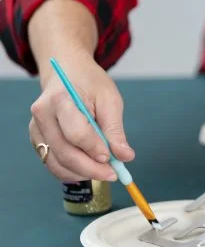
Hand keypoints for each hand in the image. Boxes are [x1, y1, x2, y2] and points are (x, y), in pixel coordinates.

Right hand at [29, 51, 133, 180]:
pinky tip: (89, 169)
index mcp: (60, 100)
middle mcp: (42, 116)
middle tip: (114, 174)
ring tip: (104, 172)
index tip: (113, 158)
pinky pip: (53, 163)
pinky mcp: (38, 139)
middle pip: (65, 153)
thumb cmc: (90, 83)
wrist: (67, 72)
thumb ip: (115, 130)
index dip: (95, 149)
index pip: (76, 133)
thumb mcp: (110, 100)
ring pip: (57, 163)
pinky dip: (72, 172)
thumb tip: (125, 156)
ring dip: (82, 173)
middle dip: (91, 169)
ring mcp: (37, 129)